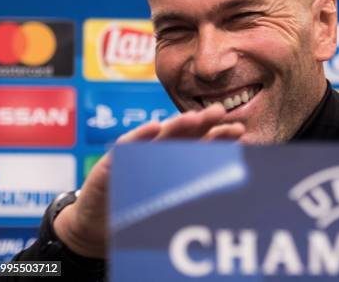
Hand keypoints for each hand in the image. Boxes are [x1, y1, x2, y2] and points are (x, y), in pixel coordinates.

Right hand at [53, 103, 243, 257]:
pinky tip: (153, 127)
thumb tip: (235, 179)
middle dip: (203, 123)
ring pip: (159, 137)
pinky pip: (127, 147)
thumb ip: (196, 186)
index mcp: (177, 159)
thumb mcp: (172, 199)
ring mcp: (136, 155)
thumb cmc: (140, 209)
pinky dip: (139, 137)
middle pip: (185, 134)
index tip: (239, 131)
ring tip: (193, 118)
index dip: (220, 136)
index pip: (202, 144)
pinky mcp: (112, 163)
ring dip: (176, 126)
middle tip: (219, 113)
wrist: (99, 226)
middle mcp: (159, 152)